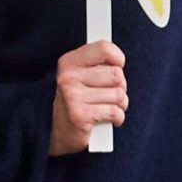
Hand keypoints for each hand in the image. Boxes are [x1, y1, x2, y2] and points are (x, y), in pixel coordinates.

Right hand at [49, 39, 126, 155]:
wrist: (61, 133)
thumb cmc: (77, 102)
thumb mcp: (81, 76)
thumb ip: (98, 64)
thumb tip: (119, 60)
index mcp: (69, 62)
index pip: (104, 48)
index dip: (117, 59)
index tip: (117, 66)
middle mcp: (68, 77)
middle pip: (116, 74)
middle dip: (120, 87)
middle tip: (108, 94)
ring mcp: (72, 96)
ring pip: (119, 95)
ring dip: (119, 104)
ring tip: (106, 107)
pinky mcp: (80, 116)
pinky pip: (115, 112)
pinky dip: (117, 118)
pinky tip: (107, 119)